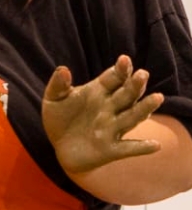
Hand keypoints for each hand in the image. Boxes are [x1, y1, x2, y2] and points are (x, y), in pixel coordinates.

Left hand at [42, 55, 162, 177]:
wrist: (60, 147)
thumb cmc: (60, 118)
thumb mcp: (53, 99)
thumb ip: (58, 85)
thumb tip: (62, 69)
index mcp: (99, 91)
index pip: (113, 78)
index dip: (120, 70)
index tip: (124, 60)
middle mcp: (111, 108)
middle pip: (127, 94)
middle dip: (134, 85)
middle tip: (142, 75)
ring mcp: (113, 128)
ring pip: (133, 116)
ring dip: (145, 108)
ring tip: (157, 98)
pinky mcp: (112, 149)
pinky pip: (130, 148)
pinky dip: (142, 147)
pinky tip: (155, 145)